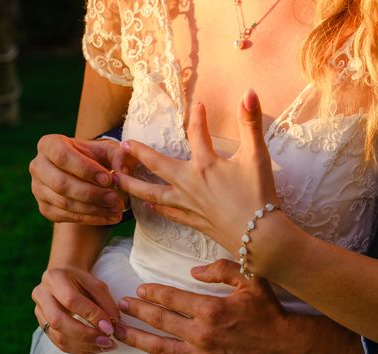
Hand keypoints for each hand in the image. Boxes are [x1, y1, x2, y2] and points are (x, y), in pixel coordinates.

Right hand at [30, 134, 134, 224]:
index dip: (85, 169)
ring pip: (64, 203)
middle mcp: (38, 166)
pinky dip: (91, 219)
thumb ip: (119, 156)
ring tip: (116, 209)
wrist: (86, 174)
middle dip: (91, 194)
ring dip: (93, 209)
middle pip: (60, 184)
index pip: (62, 156)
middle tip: (115, 199)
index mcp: (49, 144)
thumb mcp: (109, 150)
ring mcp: (38, 189)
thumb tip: (121, 170)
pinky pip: (67, 217)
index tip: (109, 179)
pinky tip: (110, 217)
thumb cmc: (96, 158)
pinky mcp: (45, 208)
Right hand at [32, 267, 120, 353]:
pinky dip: (79, 349)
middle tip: (107, 341)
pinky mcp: (43, 326)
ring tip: (105, 346)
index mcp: (54, 278)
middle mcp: (41, 295)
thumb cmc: (82, 281)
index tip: (109, 327)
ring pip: (58, 336)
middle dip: (85, 335)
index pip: (71, 300)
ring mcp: (39, 312)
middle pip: (58, 321)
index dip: (91, 315)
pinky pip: (59, 344)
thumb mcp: (97, 285)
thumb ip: (106, 303)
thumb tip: (115, 325)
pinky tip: (95, 348)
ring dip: (84, 345)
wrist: (63, 280)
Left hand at [114, 259, 366, 353]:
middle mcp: (201, 334)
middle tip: (121, 306)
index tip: (139, 290)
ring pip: (160, 349)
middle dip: (137, 312)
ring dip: (137, 339)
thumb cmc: (269, 313)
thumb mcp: (252, 279)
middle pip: (160, 321)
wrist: (287, 348)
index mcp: (210, 309)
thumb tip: (193, 270)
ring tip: (119, 332)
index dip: (151, 293)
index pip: (170, 298)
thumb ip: (222, 268)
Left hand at [115, 90, 289, 254]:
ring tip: (118, 180)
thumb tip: (249, 93)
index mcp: (205, 164)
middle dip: (139, 154)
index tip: (198, 106)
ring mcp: (188, 204)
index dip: (198, 118)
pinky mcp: (193, 221)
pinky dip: (156, 208)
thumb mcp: (257, 155)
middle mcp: (190, 183)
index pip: (197, 134)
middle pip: (157, 166)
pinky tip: (148, 205)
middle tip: (123, 146)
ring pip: (153, 193)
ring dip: (133, 185)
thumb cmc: (258, 195)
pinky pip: (168, 213)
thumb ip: (251, 123)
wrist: (259, 236)